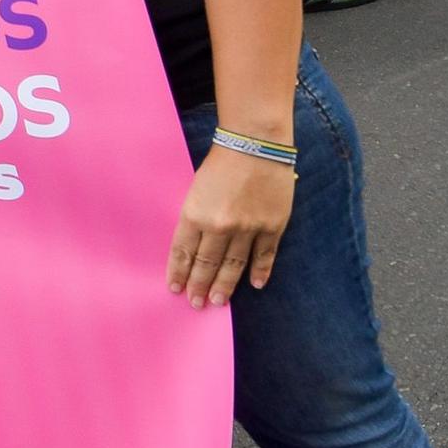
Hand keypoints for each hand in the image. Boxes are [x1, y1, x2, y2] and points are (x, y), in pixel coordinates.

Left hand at [166, 146, 294, 307]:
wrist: (255, 144)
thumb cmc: (221, 162)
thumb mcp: (196, 188)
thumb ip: (195, 216)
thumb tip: (192, 244)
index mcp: (195, 213)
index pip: (183, 251)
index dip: (179, 272)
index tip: (175, 289)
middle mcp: (220, 226)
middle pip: (207, 263)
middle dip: (199, 284)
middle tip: (195, 303)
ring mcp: (248, 228)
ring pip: (234, 265)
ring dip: (224, 285)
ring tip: (217, 301)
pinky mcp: (272, 227)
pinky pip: (264, 256)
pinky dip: (260, 272)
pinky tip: (255, 285)